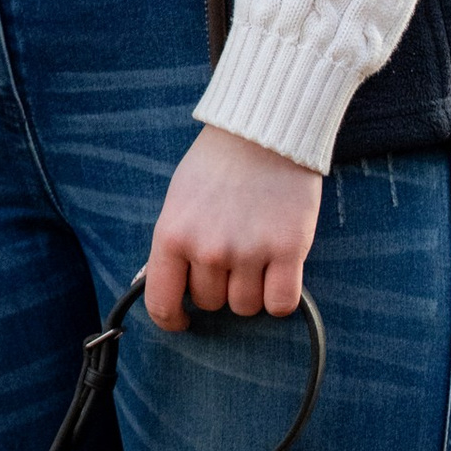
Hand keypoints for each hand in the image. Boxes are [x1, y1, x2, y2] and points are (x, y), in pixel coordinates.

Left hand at [145, 125, 320, 325]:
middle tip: (231, 255)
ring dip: (251, 290)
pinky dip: (280, 298)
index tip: (182, 320)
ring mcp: (249, 251)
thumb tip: (163, 286)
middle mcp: (208, 249)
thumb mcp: (178, 199)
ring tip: (256, 255)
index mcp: (173, 235)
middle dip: (219, 287)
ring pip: (246, 307)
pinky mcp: (288, 250)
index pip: (162, 302)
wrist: (264, 130)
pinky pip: (281, 304)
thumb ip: (173, 244)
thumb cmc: (218, 163)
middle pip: (211, 303)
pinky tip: (279, 274)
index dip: (171, 319)